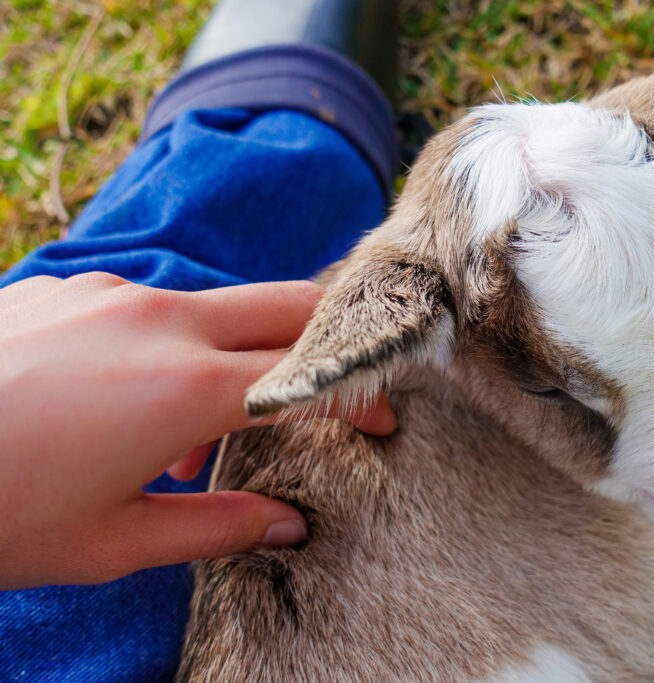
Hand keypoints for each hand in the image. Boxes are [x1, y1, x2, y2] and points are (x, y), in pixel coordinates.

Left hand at [0, 273, 394, 589]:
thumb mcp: (110, 542)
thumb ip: (217, 527)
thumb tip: (288, 525)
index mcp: (185, 387)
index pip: (312, 376)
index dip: (362, 397)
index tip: (387, 423)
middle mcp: (161, 319)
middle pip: (291, 303)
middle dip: (335, 341)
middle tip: (347, 388)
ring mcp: (113, 293)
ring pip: (222, 304)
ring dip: (246, 351)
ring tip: (201, 433)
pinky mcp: (73, 286)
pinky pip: (156, 304)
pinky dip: (178, 344)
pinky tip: (130, 402)